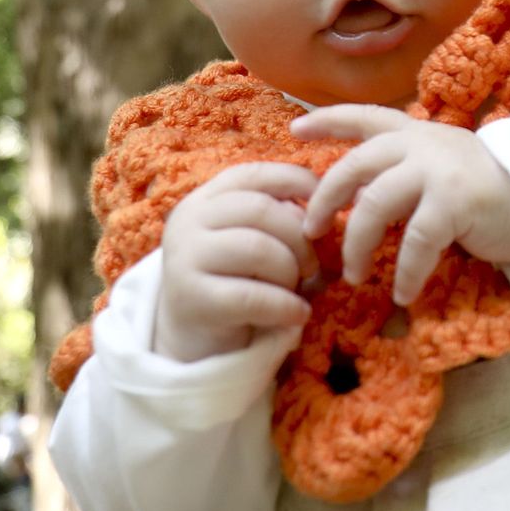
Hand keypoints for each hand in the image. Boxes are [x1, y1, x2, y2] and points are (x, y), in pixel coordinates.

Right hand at [156, 162, 319, 362]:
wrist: (196, 335)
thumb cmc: (237, 279)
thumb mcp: (254, 239)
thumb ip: (280, 216)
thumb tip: (324, 202)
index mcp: (206, 199)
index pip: (254, 175)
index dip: (294, 182)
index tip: (324, 202)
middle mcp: (188, 221)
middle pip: (260, 210)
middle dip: (299, 238)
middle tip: (313, 266)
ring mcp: (184, 258)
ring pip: (257, 249)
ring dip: (291, 272)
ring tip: (297, 290)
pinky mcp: (191, 299)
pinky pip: (252, 296)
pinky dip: (286, 306)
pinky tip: (298, 314)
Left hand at [291, 106, 509, 305]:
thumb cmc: (485, 191)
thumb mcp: (438, 169)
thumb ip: (401, 173)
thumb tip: (353, 201)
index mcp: (415, 134)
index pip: (364, 117)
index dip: (328, 121)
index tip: (295, 130)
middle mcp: (422, 145)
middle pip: (355, 166)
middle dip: (325, 200)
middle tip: (311, 232)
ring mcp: (438, 170)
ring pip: (375, 204)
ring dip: (357, 243)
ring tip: (354, 274)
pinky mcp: (456, 201)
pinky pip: (415, 240)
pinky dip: (405, 271)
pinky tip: (403, 293)